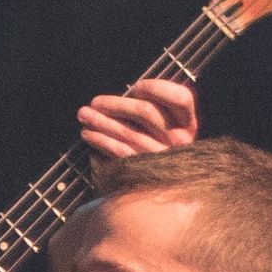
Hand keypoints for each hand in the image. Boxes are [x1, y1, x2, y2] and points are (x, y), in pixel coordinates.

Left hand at [77, 78, 198, 157]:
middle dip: (116, 104)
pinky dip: (100, 140)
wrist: (163, 184)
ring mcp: (161, 154)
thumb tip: (126, 94)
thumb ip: (154, 106)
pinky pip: (119, 150)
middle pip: (145, 112)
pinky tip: (87, 133)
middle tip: (95, 102)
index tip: (137, 87)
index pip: (180, 97)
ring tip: (84, 114)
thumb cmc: (159, 142)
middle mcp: (178, 138)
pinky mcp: (143, 168)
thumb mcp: (167, 124)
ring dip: (100, 121)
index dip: (157, 88)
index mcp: (187, 122)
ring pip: (127, 132)